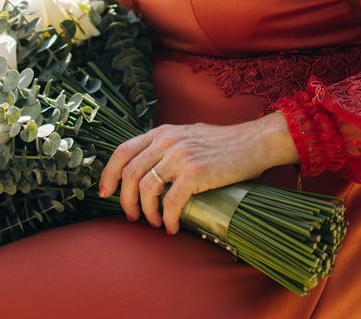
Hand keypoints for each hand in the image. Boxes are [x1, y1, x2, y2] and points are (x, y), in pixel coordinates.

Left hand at [98, 112, 298, 233]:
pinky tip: (172, 227)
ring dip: (145, 211)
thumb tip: (148, 167)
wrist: (255, 141)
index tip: (105, 192)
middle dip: (125, 200)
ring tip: (154, 223)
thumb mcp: (187, 135)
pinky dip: (168, 218)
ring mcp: (180, 156)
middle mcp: (166, 142)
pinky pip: (171, 201)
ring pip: (146, 189)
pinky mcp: (196, 173)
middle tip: (131, 216)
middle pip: (130, 173)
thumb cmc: (224, 143)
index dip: (108, 173)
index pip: (122, 151)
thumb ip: (166, 146)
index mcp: (161, 133)